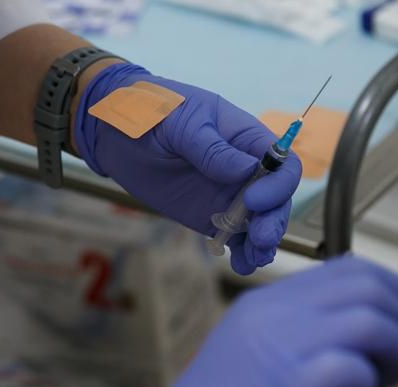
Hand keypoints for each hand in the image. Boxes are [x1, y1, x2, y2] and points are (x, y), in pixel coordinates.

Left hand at [74, 63, 301, 274]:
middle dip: (274, 220)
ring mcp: (229, 195)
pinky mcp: (211, 216)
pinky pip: (236, 237)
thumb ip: (211, 148)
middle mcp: (245, 169)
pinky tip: (241, 264)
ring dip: (263, 243)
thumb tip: (245, 170)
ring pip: (260, 222)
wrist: (114, 132)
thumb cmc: (151, 112)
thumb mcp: (179, 123)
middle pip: (277, 199)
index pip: (283, 164)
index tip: (253, 199)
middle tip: (259, 239)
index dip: (278, 185)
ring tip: (252, 260)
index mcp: (246, 138)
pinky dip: (243, 253)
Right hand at [118, 256, 397, 386]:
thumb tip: (371, 346)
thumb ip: (305, 344)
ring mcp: (280, 346)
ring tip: (390, 381)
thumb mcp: (256, 363)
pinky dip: (371, 385)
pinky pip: (356, 367)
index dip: (394, 290)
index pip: (348, 269)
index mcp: (266, 305)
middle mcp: (273, 314)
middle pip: (368, 285)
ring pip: (372, 320)